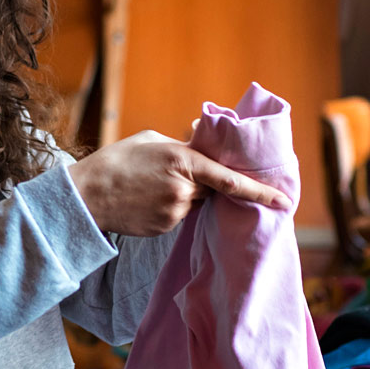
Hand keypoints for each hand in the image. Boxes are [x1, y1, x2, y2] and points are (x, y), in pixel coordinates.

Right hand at [67, 131, 293, 236]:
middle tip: (175, 174)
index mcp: (183, 160)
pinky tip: (147, 199)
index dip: (260, 192)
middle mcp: (183, 189)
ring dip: (186, 194)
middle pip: (213, 190)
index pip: (231, 180)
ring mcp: (174, 212)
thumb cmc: (117, 161)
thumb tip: (205, 144)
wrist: (86, 194)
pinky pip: (180, 216)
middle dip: (205, 183)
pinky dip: (171, 207)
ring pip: (196, 203)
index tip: (283, 201)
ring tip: (153, 185)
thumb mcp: (153, 140)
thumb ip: (185, 143)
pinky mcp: (165, 228)